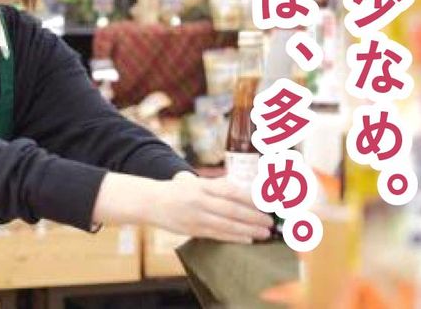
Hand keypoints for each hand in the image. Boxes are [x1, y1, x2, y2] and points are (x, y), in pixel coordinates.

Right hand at [149, 171, 272, 243]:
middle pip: (232, 209)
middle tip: (270, 222)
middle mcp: (200, 200)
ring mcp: (196, 216)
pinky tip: (247, 239)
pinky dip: (233, 237)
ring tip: (264, 233)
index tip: (266, 203)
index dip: (250, 198)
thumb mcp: (194, 182)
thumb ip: (215, 186)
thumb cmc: (176, 191)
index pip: (230, 191)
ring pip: (227, 224)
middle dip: (254, 216)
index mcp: (202, 185)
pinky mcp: (192, 229)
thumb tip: (244, 191)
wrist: (150, 201)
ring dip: (248, 229)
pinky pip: (216, 235)